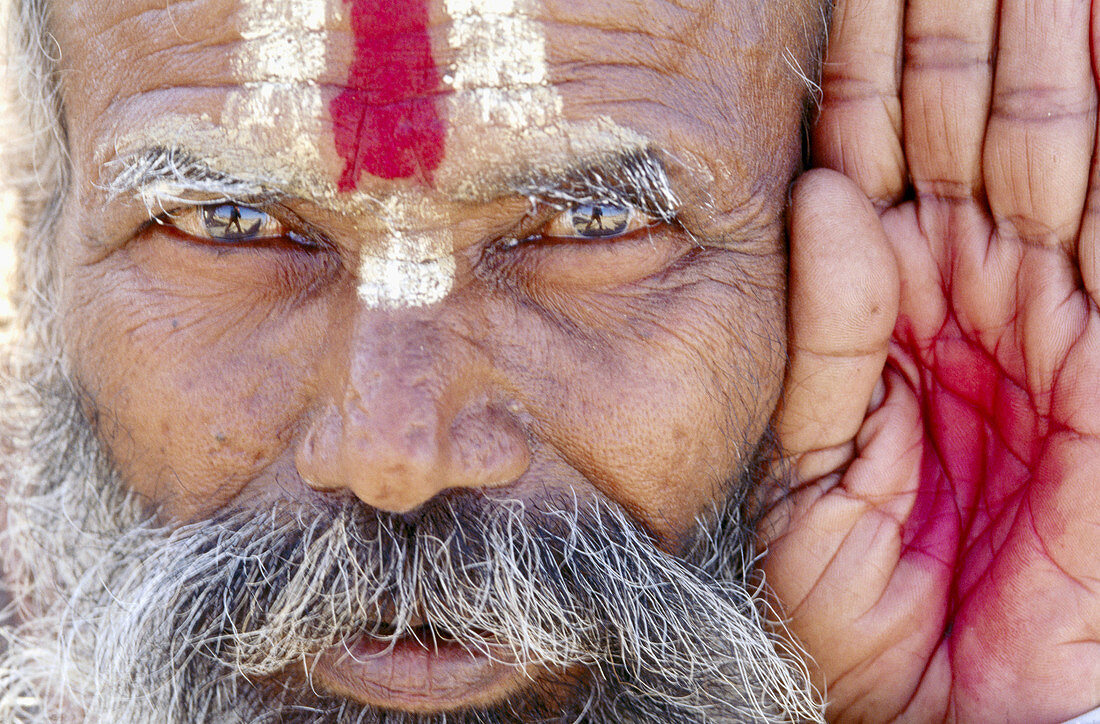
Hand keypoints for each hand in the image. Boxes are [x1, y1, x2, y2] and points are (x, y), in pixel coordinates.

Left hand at [765, 0, 1099, 720]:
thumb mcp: (810, 461)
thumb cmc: (863, 597)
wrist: (939, 702)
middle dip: (957, 13)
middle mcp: (969, 285)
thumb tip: (829, 196)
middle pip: (958, 116)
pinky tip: (1088, 53)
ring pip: (1046, 140)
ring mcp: (1050, 310)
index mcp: (881, 303)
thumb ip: (828, 329)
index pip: (868, 147)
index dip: (866, 56)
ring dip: (1039, 42)